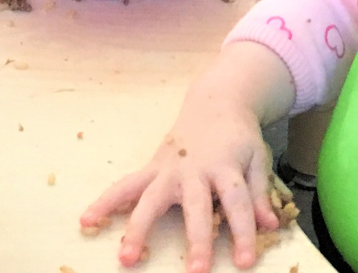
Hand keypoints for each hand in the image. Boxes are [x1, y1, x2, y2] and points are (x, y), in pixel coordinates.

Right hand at [82, 106, 278, 271]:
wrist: (217, 102)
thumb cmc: (238, 138)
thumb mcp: (257, 159)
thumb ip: (260, 194)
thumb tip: (270, 226)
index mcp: (227, 168)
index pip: (238, 204)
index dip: (243, 233)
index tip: (245, 262)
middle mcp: (197, 170)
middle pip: (197, 207)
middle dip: (197, 239)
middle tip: (196, 271)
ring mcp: (170, 169)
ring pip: (151, 199)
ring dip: (138, 228)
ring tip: (127, 257)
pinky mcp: (152, 167)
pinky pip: (125, 185)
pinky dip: (105, 201)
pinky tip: (87, 220)